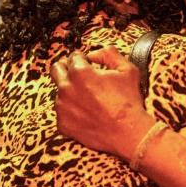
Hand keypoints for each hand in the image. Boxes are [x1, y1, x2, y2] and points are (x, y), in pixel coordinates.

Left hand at [50, 47, 155, 161]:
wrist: (129, 133)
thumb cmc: (129, 101)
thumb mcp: (127, 69)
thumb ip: (108, 53)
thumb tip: (94, 54)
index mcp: (79, 73)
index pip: (73, 57)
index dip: (83, 58)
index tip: (89, 64)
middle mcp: (66, 88)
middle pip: (56, 70)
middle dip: (67, 68)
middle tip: (80, 75)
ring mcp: (63, 108)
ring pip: (60, 92)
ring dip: (71, 91)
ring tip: (89, 99)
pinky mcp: (63, 124)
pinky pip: (62, 112)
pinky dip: (71, 111)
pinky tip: (87, 113)